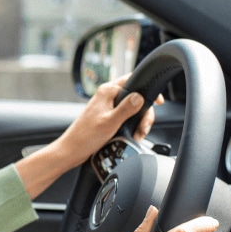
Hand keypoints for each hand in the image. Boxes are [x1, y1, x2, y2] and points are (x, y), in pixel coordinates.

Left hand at [13, 75, 157, 198]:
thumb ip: (126, 108)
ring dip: (138, 122)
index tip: (158, 102)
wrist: (72, 150)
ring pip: (132, 108)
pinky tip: (132, 135)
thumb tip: (140, 97)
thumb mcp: (110, 122)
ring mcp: (107, 106)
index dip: (147, 91)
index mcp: (107, 91)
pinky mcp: (107, 116)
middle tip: (143, 128)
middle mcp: (107, 96)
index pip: (134, 81)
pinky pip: (126, 117)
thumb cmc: (85, 136)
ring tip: (137, 134)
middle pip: (136, 97)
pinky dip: (131, 125)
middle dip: (144, 114)